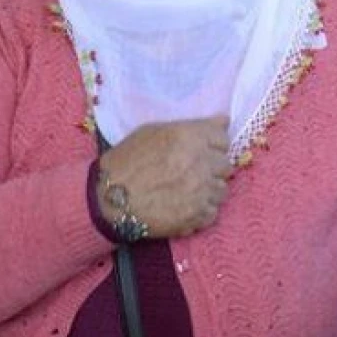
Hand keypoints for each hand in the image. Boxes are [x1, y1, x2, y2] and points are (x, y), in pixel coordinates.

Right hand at [101, 117, 232, 237]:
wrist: (110, 199)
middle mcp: (200, 162)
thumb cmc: (127, 160)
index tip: (200, 151)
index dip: (211, 145)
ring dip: (208, 190)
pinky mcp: (198, 215)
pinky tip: (183, 206)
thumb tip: (223, 120)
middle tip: (191, 172)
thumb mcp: (153, 131)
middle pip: (226, 164)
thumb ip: (191, 126)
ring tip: (186, 191)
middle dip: (211, 167)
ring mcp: (202, 191)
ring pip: (222, 189)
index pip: (223, 139)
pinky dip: (201, 210)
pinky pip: (213, 211)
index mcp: (189, 137)